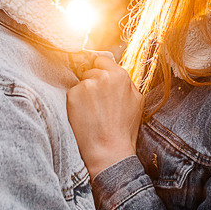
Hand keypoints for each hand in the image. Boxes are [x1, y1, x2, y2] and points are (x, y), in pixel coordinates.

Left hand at [66, 51, 143, 178]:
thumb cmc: (124, 129)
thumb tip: (117, 73)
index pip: (103, 60)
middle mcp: (103, 76)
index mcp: (120, 75)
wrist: (108, 149)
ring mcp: (86, 85)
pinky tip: (85, 115)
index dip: (101, 70)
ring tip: (93, 112)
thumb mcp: (137, 101)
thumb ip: (127, 83)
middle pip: (91, 70)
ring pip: (81, 82)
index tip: (101, 82)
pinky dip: (76, 103)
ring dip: (84, 93)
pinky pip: (73, 93)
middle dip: (93, 82)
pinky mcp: (73, 95)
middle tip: (98, 103)